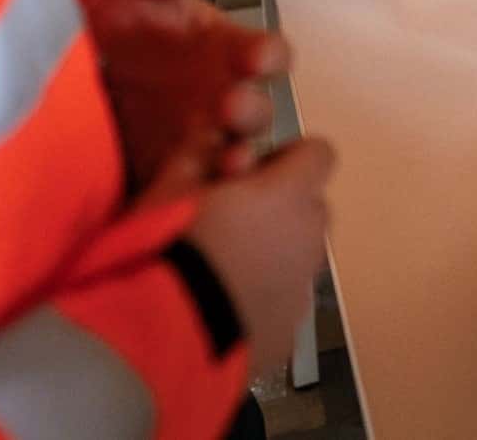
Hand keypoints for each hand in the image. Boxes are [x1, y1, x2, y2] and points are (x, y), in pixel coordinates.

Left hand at [89, 0, 284, 191]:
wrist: (75, 62)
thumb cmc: (122, 21)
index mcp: (227, 51)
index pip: (269, 55)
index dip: (270, 56)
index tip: (258, 58)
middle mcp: (225, 95)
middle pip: (257, 111)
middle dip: (249, 111)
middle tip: (229, 108)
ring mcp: (200, 136)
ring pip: (234, 154)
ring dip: (236, 157)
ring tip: (225, 162)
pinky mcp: (168, 168)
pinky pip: (191, 185)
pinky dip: (193, 190)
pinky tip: (184, 189)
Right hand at [183, 139, 335, 371]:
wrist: (158, 339)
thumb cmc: (164, 249)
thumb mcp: (168, 189)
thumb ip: (197, 154)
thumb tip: (212, 136)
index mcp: (289, 194)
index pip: (318, 153)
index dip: (285, 158)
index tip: (248, 172)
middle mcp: (310, 239)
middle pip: (310, 207)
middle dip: (279, 206)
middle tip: (227, 220)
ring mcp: (303, 289)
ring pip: (300, 256)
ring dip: (272, 253)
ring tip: (218, 269)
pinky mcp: (290, 331)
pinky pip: (285, 300)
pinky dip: (264, 296)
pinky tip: (220, 307)